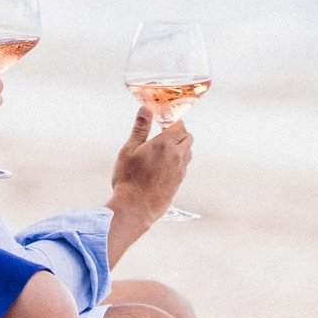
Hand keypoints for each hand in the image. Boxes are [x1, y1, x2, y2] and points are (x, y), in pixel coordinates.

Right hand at [107, 106, 190, 249]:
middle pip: (187, 137)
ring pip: (188, 152)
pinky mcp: (179, 183)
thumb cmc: (129, 179)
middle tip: (164, 133)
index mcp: (165, 144)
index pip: (178, 125)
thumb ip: (140, 129)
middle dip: (179, 132)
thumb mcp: (129, 150)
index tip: (164, 120)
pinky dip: (178, 161)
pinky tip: (163, 166)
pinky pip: (183, 166)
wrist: (135, 209)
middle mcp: (177, 155)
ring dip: (181, 147)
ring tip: (164, 149)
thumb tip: (146, 109)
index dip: (172, 121)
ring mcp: (180, 170)